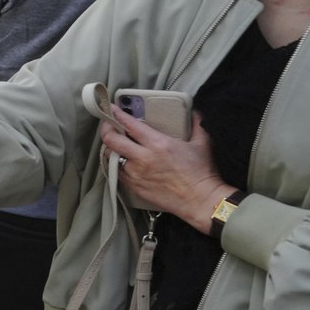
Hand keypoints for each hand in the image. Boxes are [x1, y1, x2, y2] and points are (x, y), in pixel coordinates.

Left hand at [101, 106, 230, 231]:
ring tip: (116, 143)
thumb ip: (196, 124)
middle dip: (106, 129)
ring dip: (111, 149)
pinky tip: (123, 160)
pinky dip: (118, 164)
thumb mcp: (202, 143)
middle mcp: (143, 158)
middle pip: (111, 140)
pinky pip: (118, 172)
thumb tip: (195, 111)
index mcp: (158, 144)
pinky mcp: (134, 187)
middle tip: (108, 124)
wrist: (201, 201)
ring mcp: (136, 174)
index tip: (111, 108)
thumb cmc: (202, 173)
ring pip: (111, 157)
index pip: (129, 125)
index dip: (116, 114)